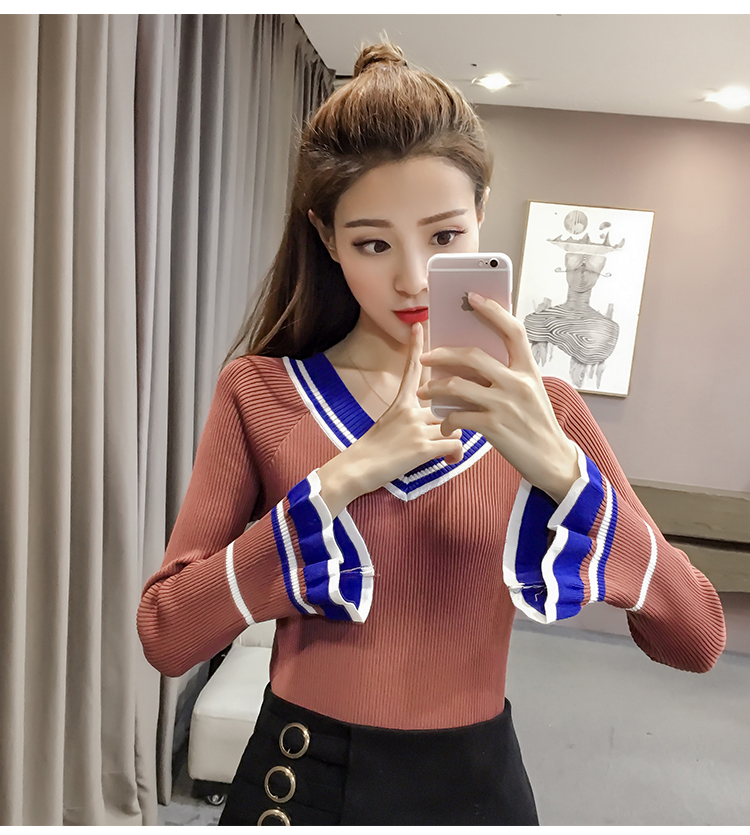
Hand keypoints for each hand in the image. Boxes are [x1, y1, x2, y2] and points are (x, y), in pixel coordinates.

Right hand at [317, 323, 464, 514]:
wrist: (357, 469)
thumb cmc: (372, 450)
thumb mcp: (388, 423)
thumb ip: (410, 417)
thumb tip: (435, 422)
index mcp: (400, 402)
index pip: (411, 370)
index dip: (416, 348)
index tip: (419, 326)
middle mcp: (410, 410)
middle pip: (447, 406)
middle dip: (453, 418)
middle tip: (452, 432)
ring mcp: (416, 428)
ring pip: (455, 425)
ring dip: (454, 438)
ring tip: (447, 453)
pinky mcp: (423, 448)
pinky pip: (455, 443)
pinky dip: (456, 454)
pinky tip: (448, 460)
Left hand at [417, 293, 578, 502]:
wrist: (552, 460)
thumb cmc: (537, 424)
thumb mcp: (531, 392)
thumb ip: (508, 375)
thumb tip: (474, 362)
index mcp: (528, 370)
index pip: (512, 330)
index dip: (492, 310)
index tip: (472, 297)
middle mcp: (517, 382)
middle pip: (472, 355)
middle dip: (442, 354)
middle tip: (425, 357)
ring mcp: (505, 404)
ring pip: (456, 385)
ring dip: (434, 387)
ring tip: (424, 392)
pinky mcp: (493, 427)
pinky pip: (458, 416)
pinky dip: (446, 420)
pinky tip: (444, 424)